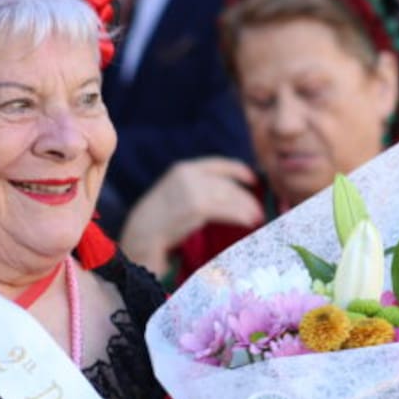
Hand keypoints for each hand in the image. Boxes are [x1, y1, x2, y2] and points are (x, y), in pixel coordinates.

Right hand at [119, 157, 263, 276]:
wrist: (140, 234)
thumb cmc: (157, 221)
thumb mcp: (173, 195)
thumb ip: (194, 188)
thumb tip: (224, 194)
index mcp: (183, 169)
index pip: (217, 164)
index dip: (238, 170)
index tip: (252, 179)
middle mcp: (188, 175)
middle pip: (227, 184)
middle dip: (245, 197)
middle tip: (258, 210)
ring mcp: (192, 190)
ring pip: (230, 196)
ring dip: (247, 208)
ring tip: (257, 218)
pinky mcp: (197, 207)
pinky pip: (227, 210)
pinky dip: (242, 216)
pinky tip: (249, 222)